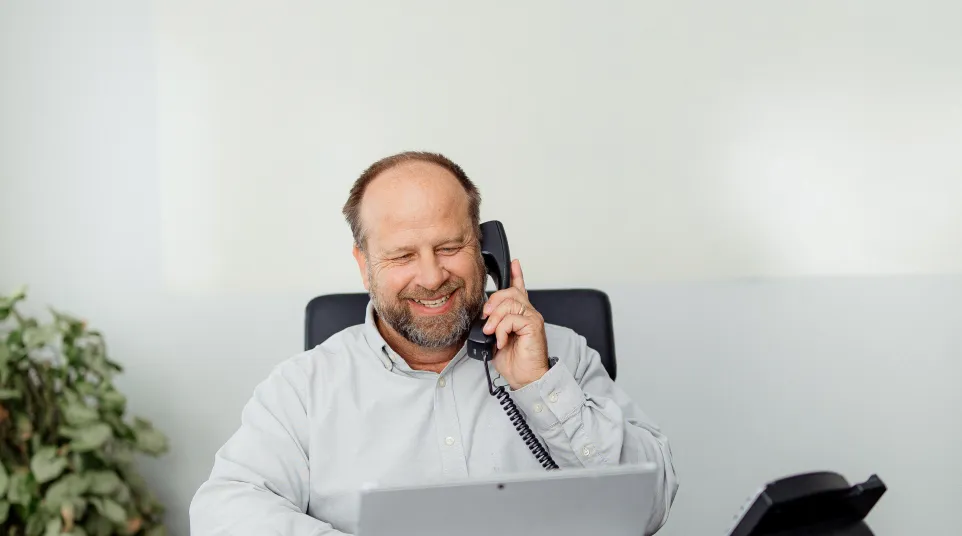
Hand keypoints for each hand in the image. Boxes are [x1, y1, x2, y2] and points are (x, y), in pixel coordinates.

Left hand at [481, 259, 549, 388]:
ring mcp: (532, 318)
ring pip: (510, 303)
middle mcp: (528, 313)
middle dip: (493, 302)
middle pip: (510, 292)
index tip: (514, 263)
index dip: (517, 274)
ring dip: (495, 318)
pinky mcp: (533, 326)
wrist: (525, 378)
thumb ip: (494, 324)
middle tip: (486, 318)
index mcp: (520, 315)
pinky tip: (502, 341)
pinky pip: (512, 318)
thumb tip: (483, 318)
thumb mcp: (497, 339)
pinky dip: (502, 329)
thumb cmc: (514, 361)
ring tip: (492, 332)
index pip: (519, 289)